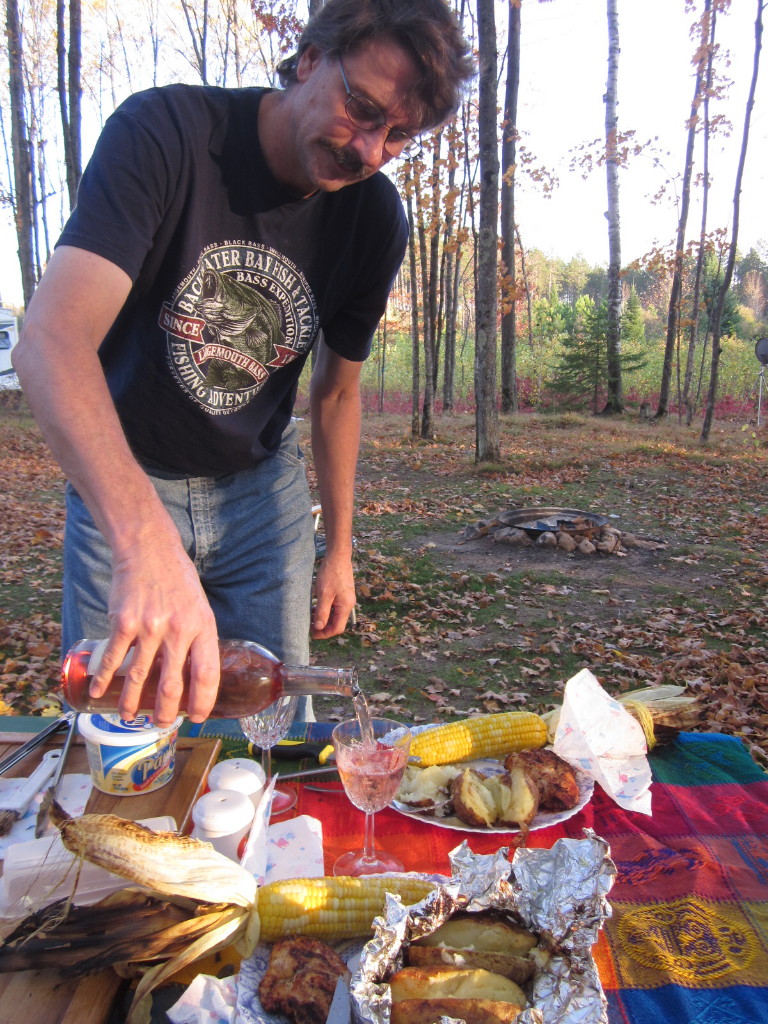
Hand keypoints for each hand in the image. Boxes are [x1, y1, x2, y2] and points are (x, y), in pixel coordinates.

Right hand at [88, 530, 219, 726]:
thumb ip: (197, 638)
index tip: (197, 716)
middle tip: (160, 724)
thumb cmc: (178, 581)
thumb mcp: (200, 608)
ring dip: (131, 703)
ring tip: (129, 717)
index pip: (206, 674)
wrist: (149, 550)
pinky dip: (104, 679)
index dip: (203, 700)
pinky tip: (99, 692)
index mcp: (202, 627)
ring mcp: (149, 627)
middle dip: (165, 712)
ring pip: (139, 677)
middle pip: (171, 685)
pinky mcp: (123, 623)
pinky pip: (113, 658)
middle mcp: (177, 630)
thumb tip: (194, 674)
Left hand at [311, 552, 355, 639]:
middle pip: (337, 623)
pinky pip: (335, 607)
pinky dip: (326, 610)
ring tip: (311, 617)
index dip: (324, 634)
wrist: (338, 556)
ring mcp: (346, 599)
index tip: (312, 634)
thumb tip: (319, 627)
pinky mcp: (343, 593)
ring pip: (335, 615)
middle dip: (324, 627)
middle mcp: (348, 604)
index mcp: (345, 607)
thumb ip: (322, 612)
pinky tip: (316, 607)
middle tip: (309, 627)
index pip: (337, 628)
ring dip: (324, 619)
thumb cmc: (331, 573)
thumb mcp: (324, 594)